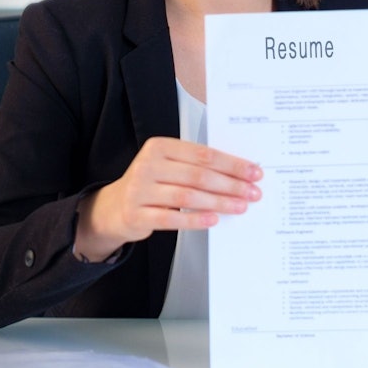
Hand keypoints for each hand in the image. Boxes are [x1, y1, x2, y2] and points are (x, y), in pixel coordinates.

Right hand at [74, 137, 261, 260]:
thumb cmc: (150, 185)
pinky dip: (195, 219)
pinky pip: (172, 218)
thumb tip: (238, 174)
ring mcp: (140, 190)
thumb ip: (195, 166)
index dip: (231, 164)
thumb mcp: (167, 166)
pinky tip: (214, 220)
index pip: (202, 154)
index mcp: (159, 147)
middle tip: (252, 192)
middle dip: (230, 184)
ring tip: (240, 206)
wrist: (114, 208)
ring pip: (188, 196)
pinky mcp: (137, 214)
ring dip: (219, 202)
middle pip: (198, 175)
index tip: (253, 172)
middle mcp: (147, 165)